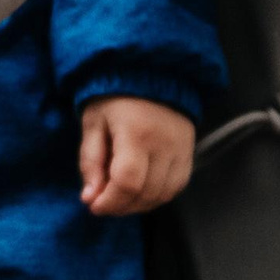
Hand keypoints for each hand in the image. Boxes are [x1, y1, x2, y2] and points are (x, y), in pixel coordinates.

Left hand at [79, 96, 195, 215]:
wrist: (149, 74)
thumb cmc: (114, 97)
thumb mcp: (92, 123)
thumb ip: (90, 161)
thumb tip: (90, 197)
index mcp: (136, 133)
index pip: (128, 182)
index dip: (110, 202)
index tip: (94, 206)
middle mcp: (163, 144)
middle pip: (146, 193)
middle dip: (121, 206)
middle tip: (103, 203)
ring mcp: (181, 149)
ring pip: (163, 195)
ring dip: (139, 205)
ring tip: (119, 198)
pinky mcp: (189, 153)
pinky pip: (177, 187)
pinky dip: (157, 196)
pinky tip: (140, 192)